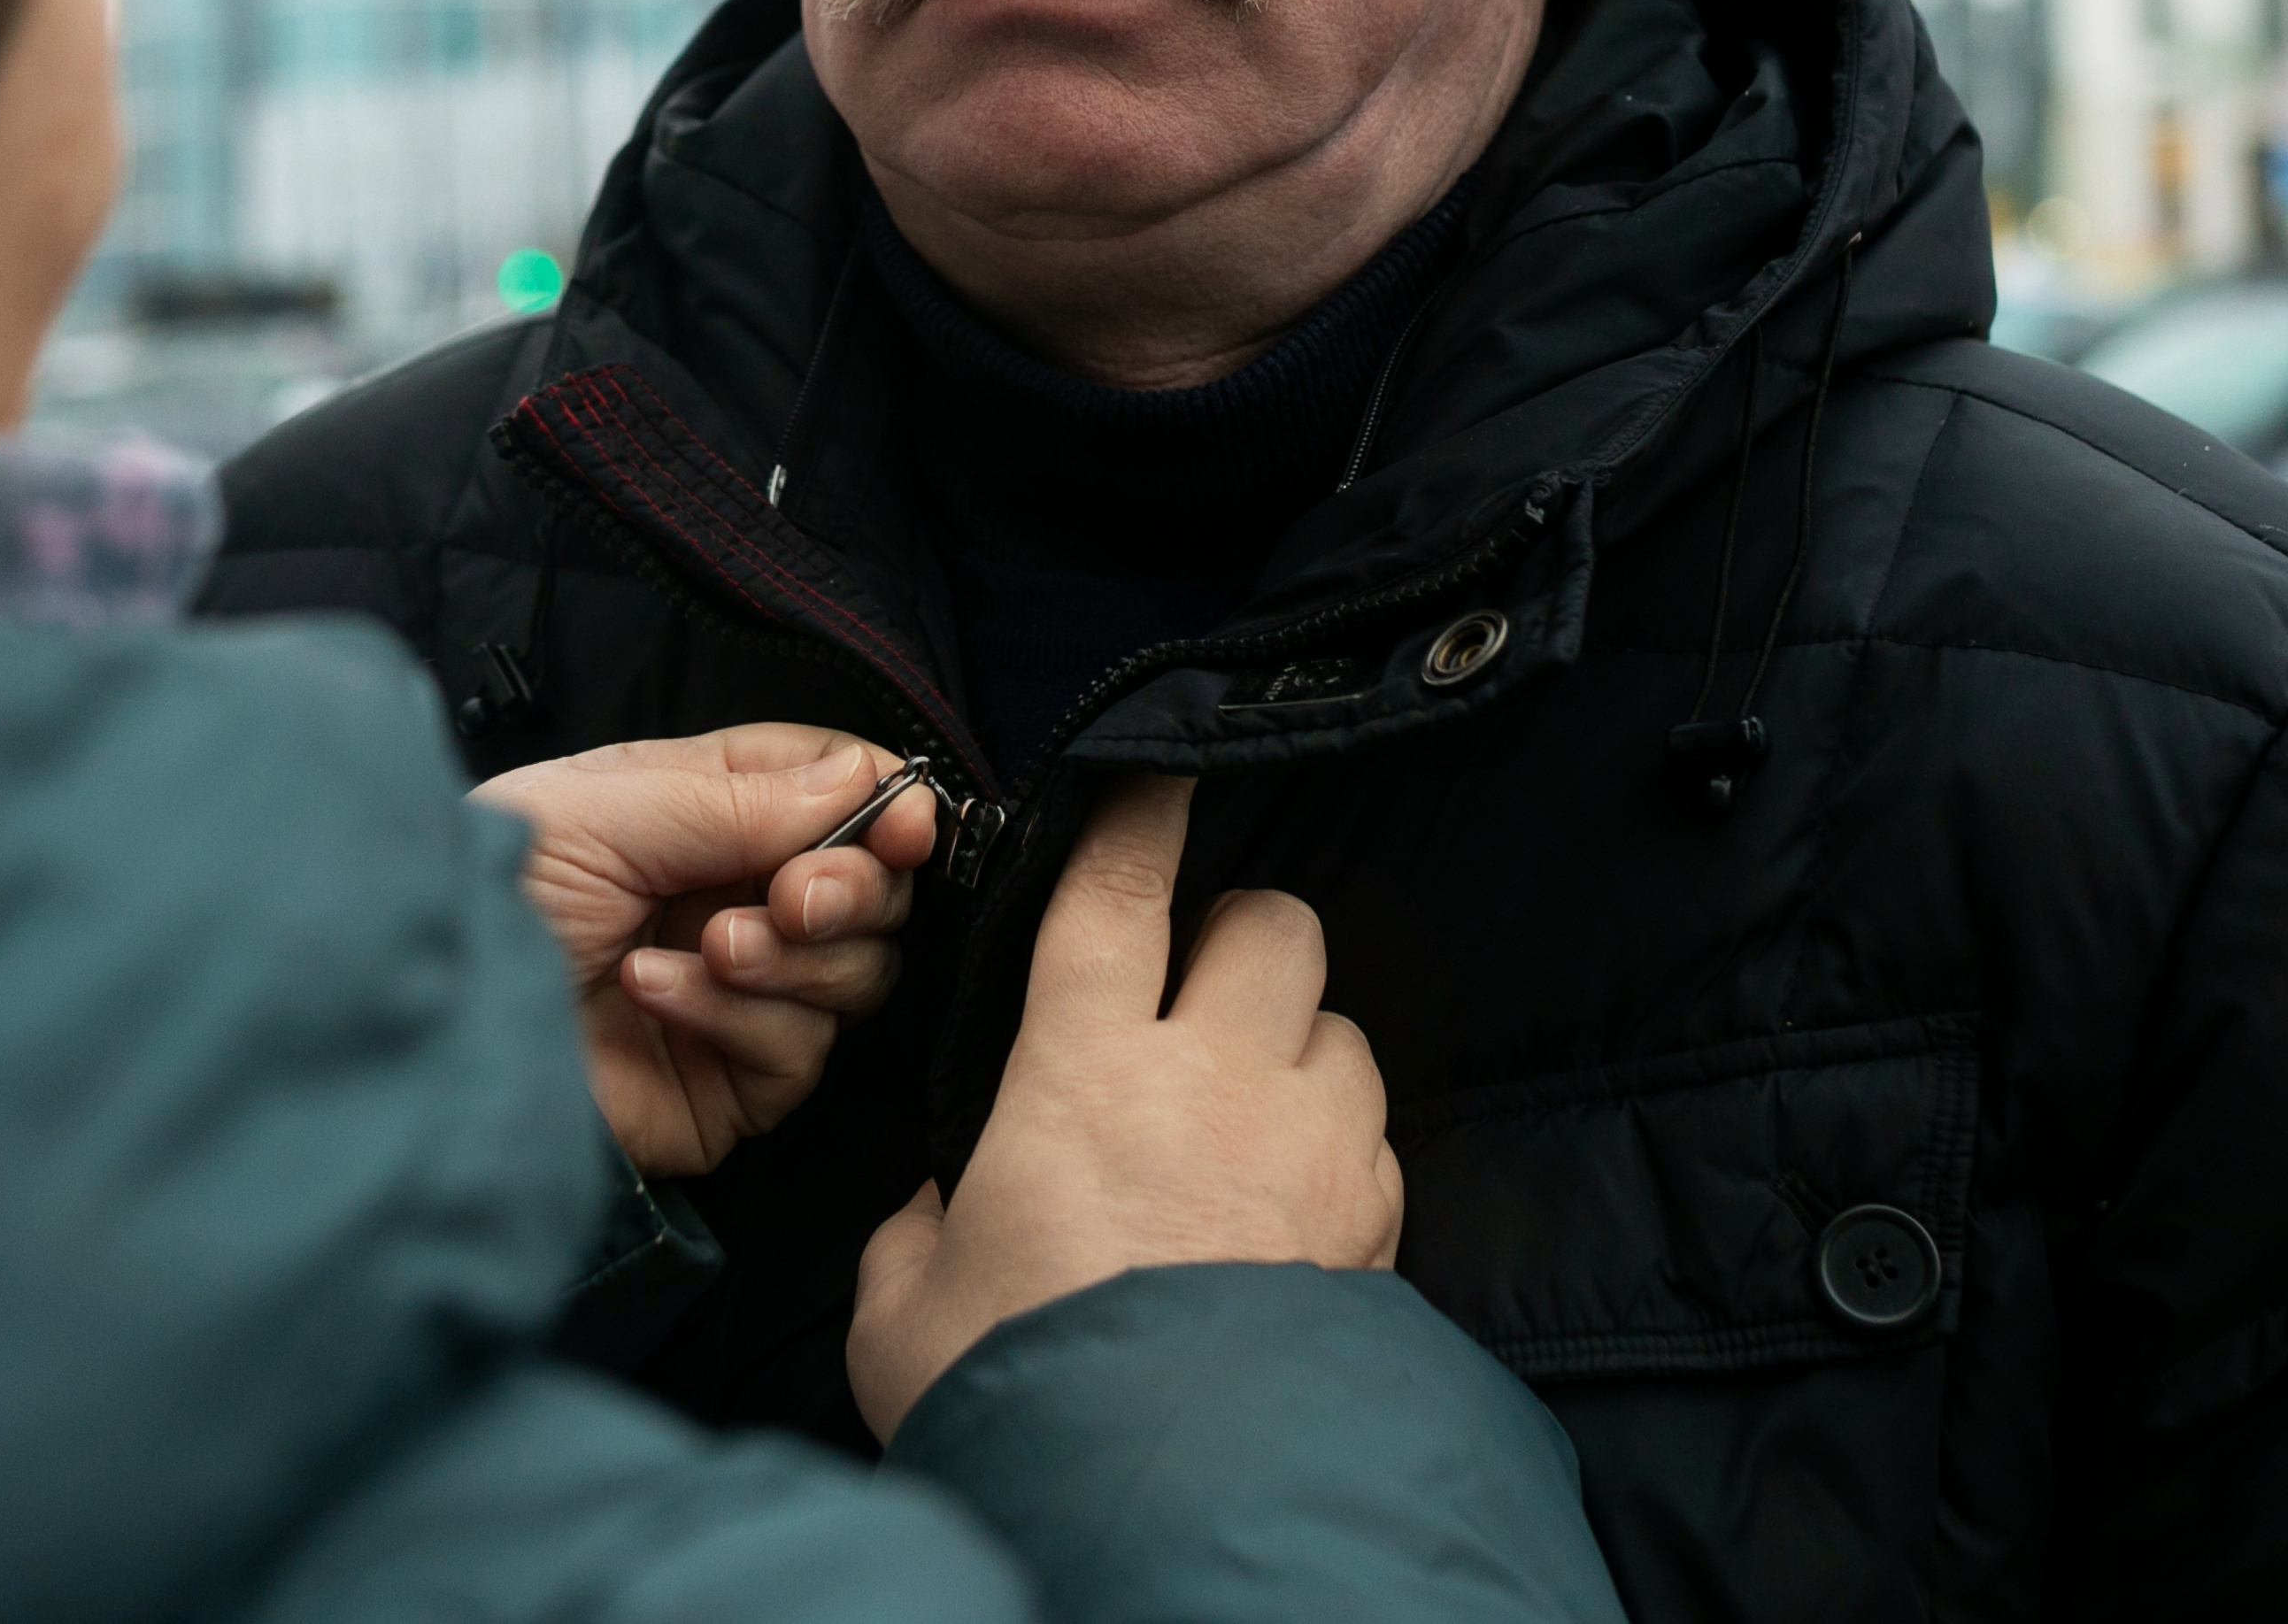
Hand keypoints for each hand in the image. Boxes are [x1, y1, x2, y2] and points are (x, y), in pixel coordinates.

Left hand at [471, 726, 939, 1177]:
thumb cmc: (499, 886)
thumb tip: (862, 778)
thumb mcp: (610, 808)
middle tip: (794, 895)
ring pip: (856, 975)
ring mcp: (739, 998)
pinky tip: (655, 992)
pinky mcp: (729, 1087)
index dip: (884, 804)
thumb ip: (741, 797)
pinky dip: (738, 1017)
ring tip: (708, 944)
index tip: (906, 821)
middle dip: (851, 887)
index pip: (836, 792)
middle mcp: (734, 899)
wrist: (429, 1016)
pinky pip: (797, 1053)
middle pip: (870, 891)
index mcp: (706, 811)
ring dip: (792, 955)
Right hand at [847, 773, 1400, 1442]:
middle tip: (1199, 990)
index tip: (1159, 771)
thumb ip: (923, 1226)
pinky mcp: (1377, 1230)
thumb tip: (947, 1208)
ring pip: (1343, 1027)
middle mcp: (1214, 1082)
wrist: (1169, 1517)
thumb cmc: (1019, 1394)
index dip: (1138, 815)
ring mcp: (1313, 1152)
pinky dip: (1345, 1149)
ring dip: (1303, 1047)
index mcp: (1084, 1070)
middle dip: (1241, 936)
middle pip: (1271, 924)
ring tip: (1253, 1108)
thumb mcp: (908, 1303)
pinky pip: (1381, 1141)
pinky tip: (1296, 1204)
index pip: (1115, 894)